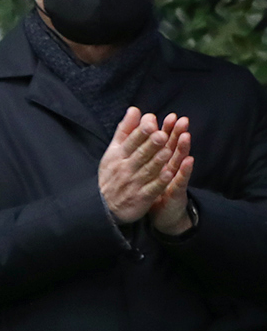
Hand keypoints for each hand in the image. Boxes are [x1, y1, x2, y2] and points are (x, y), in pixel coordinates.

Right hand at [99, 109, 187, 223]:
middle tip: (161, 134)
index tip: (151, 121)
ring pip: (148, 170)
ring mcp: (133, 183)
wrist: (104, 205)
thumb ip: (125, 130)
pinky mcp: (141, 197)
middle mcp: (125, 168)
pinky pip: (152, 188)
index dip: (141, 132)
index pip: (130, 141)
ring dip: (158, 160)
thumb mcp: (114, 151)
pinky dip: (160, 181)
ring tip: (168, 150)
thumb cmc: (113, 173)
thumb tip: (135, 110)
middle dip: (150, 144)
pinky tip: (169, 174)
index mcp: (118, 155)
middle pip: (140, 154)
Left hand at [150, 119, 196, 235]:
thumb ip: (145, 153)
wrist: (162, 215)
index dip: (166, 129)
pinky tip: (189, 161)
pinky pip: (181, 180)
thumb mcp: (147, 170)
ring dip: (183, 148)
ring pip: (179, 161)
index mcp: (160, 161)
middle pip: (173, 148)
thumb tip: (142, 135)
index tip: (168, 116)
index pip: (164, 142)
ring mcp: (175, 179)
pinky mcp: (177, 191)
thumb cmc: (154, 189)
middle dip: (177, 134)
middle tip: (181, 120)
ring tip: (186, 135)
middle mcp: (170, 167)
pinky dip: (185, 170)